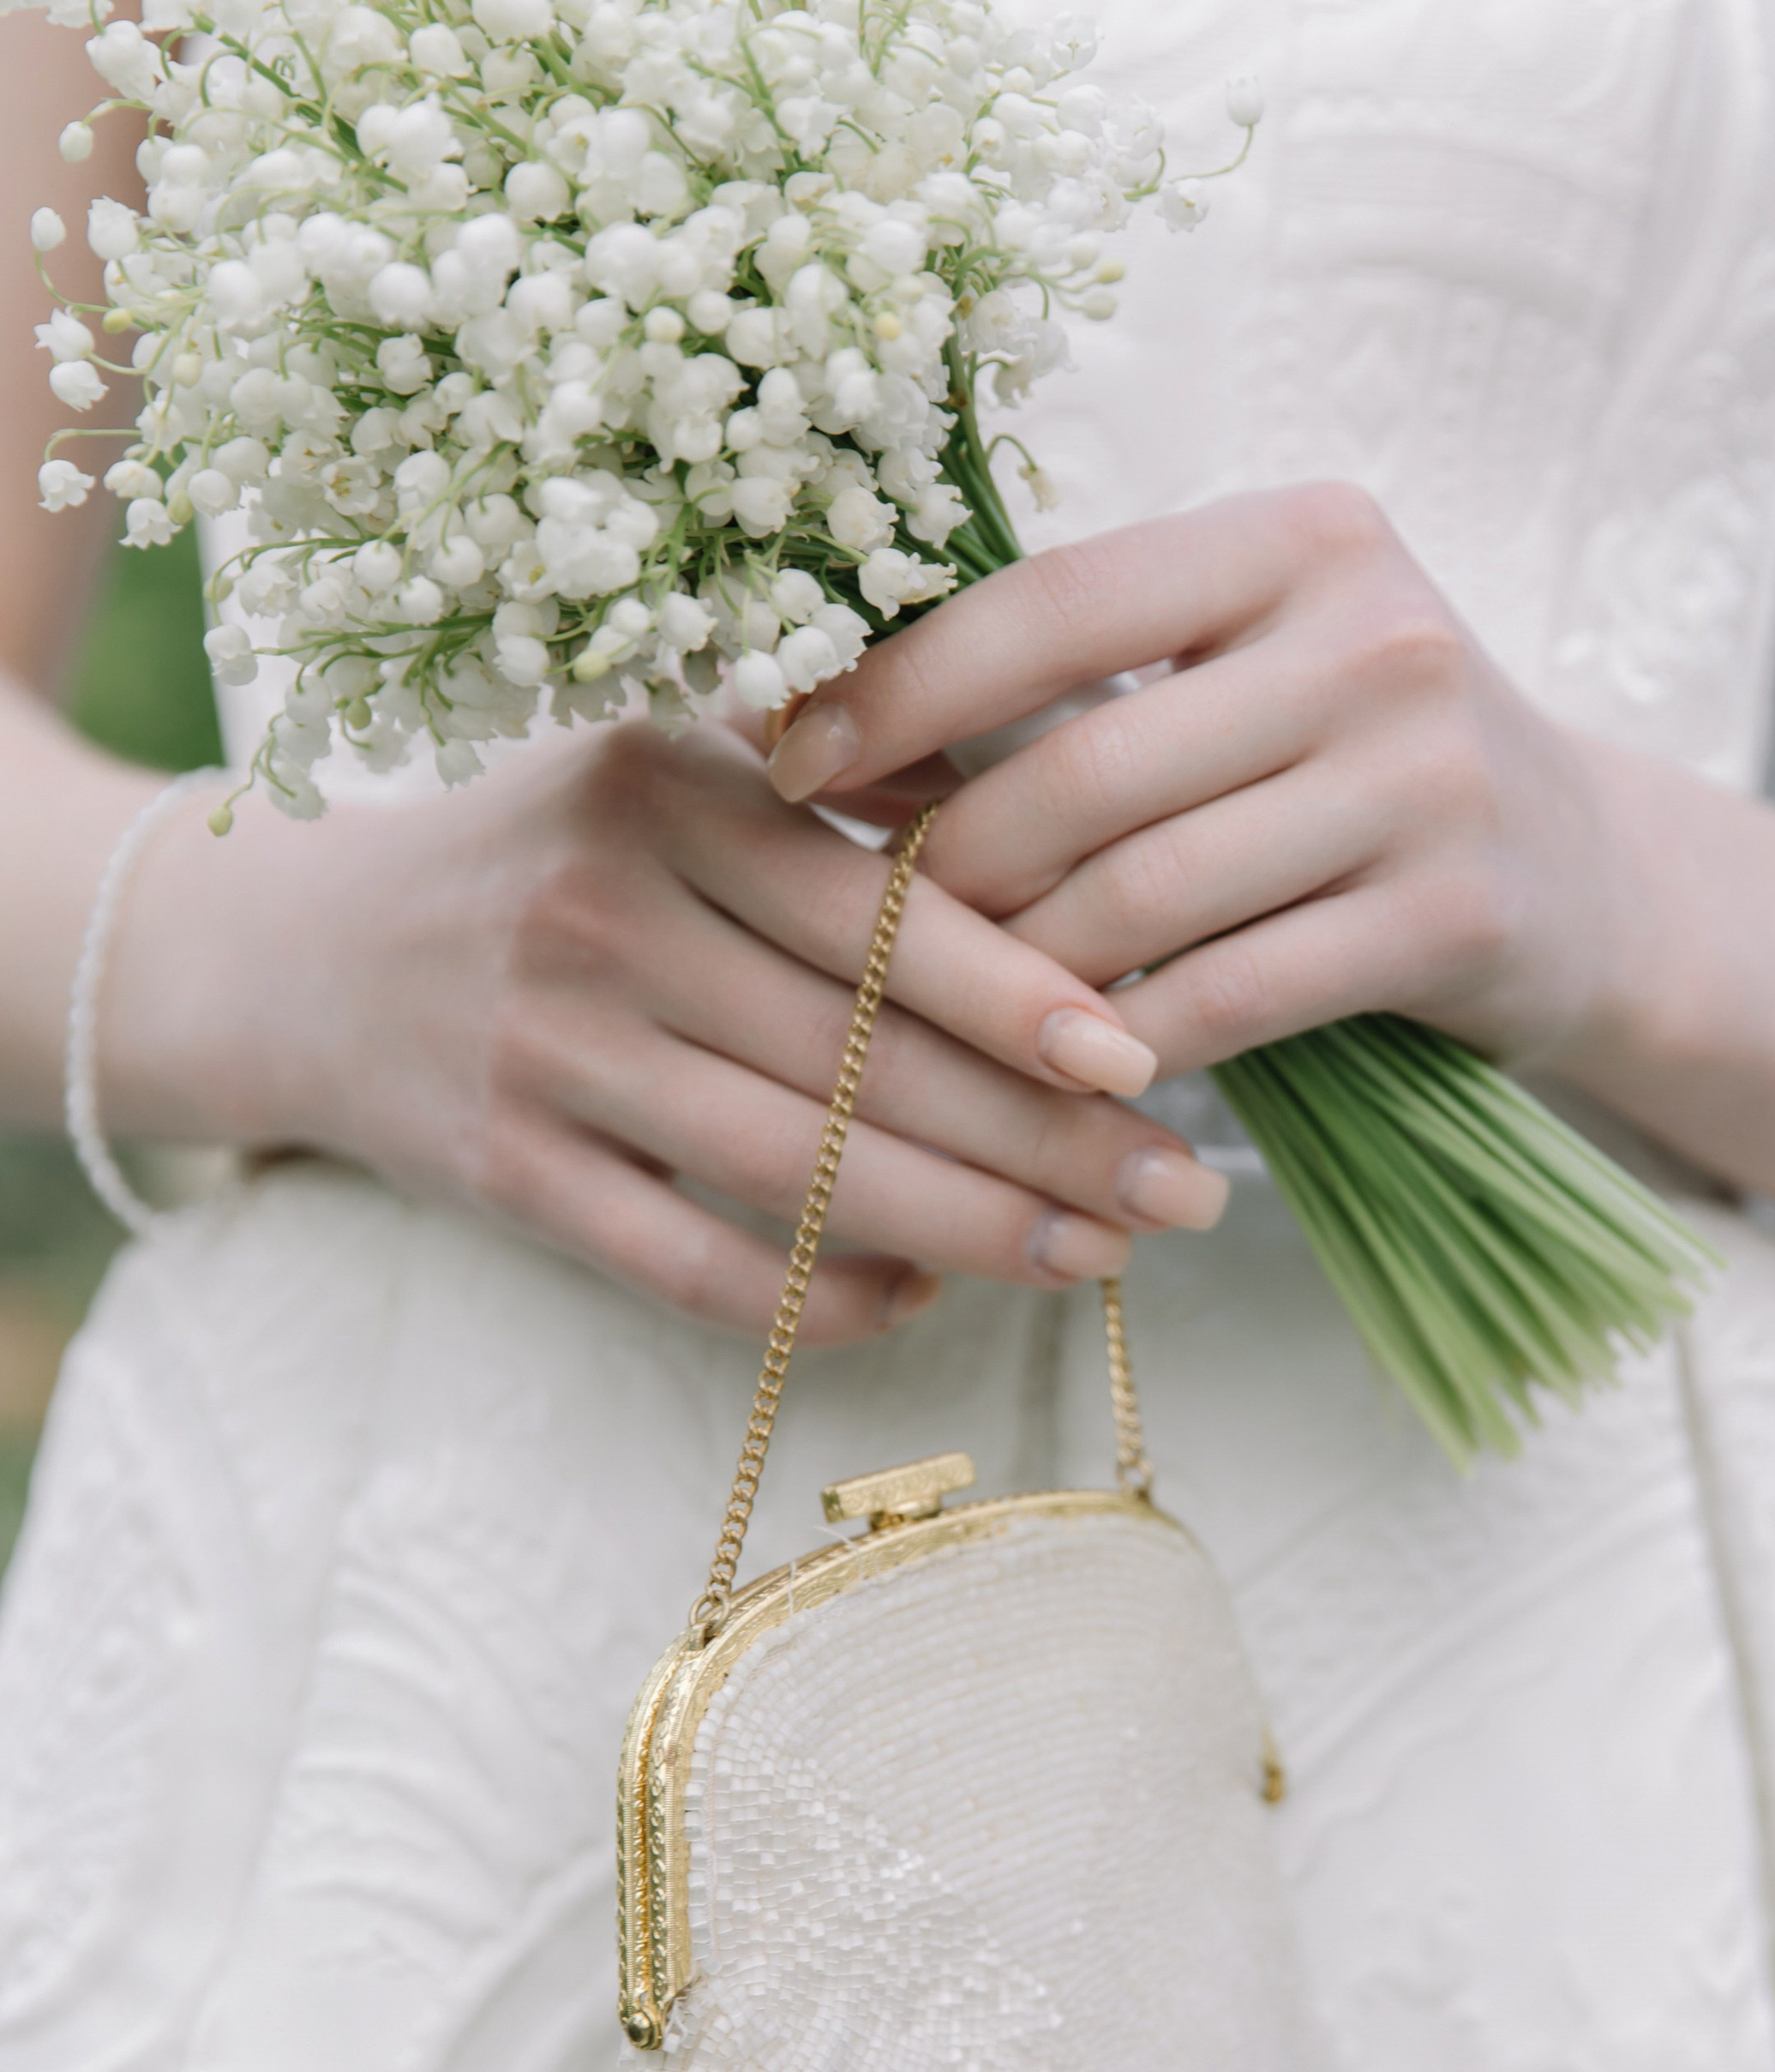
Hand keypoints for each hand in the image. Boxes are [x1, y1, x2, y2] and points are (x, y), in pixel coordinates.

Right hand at [107, 713, 1230, 1343]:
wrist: (297, 952)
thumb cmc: (549, 853)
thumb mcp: (671, 769)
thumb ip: (844, 795)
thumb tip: (1061, 825)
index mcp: (668, 790)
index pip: (873, 907)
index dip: (1015, 991)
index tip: (1145, 1052)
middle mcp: (601, 913)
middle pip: (859, 1054)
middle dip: (1038, 1135)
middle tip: (1180, 1193)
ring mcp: (543, 1051)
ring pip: (791, 1169)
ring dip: (962, 1227)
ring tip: (1093, 1257)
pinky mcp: (500, 1169)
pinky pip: (686, 1262)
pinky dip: (813, 1294)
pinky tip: (919, 1302)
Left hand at [769, 485, 1627, 1076]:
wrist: (1590, 880)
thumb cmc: (1357, 770)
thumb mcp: (1247, 675)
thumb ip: (1081, 688)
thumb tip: (819, 726)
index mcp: (1302, 536)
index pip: (1052, 601)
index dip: (899, 686)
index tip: (784, 762)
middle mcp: (1377, 636)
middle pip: (1086, 768)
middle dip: (950, 866)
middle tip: (856, 931)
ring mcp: (1428, 776)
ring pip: (1145, 895)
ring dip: (1019, 972)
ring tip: (943, 1010)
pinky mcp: (1457, 915)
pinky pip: (1229, 998)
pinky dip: (1124, 1045)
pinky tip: (1063, 1070)